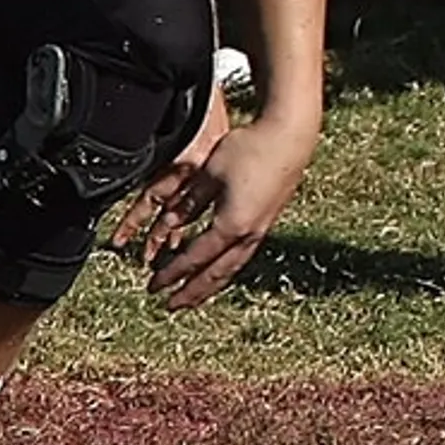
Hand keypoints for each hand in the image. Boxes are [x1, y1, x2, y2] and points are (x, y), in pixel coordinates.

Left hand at [115, 106, 323, 310]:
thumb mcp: (210, 174)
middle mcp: (247, 234)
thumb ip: (189, 201)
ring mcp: (261, 230)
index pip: (194, 258)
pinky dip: (224, 270)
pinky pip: (241, 256)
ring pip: (231, 268)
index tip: (153, 287)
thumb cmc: (250, 149)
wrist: (291, 137)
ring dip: (209, 286)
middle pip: (215, 274)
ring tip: (193, 298)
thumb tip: (168, 222)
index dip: (171, 274)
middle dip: (190, 292)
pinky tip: (219, 270)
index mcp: (230, 225)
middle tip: (170, 307)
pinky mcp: (267, 221)